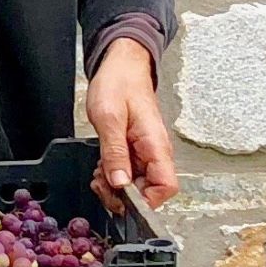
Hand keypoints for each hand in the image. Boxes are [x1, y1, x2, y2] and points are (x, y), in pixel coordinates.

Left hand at [85, 38, 178, 215]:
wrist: (121, 65)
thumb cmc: (118, 83)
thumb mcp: (109, 118)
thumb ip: (115, 153)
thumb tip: (120, 184)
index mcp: (156, 145)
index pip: (166, 187)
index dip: (146, 200)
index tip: (121, 197)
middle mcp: (156, 152)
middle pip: (150, 191)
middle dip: (123, 195)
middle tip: (101, 184)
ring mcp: (146, 152)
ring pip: (137, 185)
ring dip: (116, 186)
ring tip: (99, 174)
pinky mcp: (136, 150)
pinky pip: (129, 173)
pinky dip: (113, 176)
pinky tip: (102, 166)